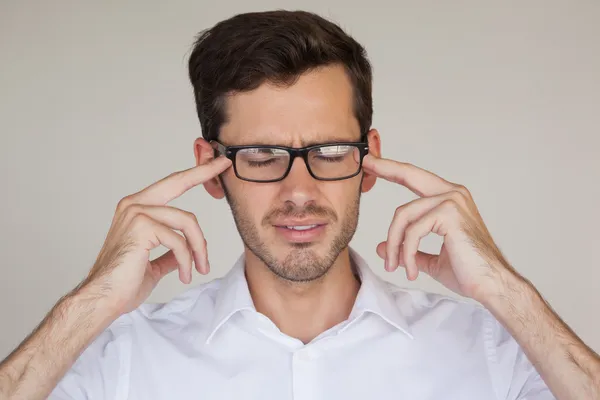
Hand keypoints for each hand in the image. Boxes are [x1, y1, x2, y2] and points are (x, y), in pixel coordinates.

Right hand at [79, 156, 231, 315]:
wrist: (103, 299)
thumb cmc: (123, 283)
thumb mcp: (153, 262)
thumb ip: (169, 251)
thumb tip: (185, 250)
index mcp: (136, 209)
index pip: (171, 185)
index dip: (195, 173)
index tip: (215, 164)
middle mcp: (134, 205)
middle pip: (178, 182)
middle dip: (203, 171)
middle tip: (223, 165)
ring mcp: (136, 213)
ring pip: (186, 221)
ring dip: (199, 248)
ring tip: (200, 268)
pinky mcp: (141, 228)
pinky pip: (179, 242)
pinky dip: (187, 260)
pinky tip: (184, 275)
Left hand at [362, 154, 516, 301]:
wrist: (491, 285)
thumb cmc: (468, 272)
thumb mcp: (430, 259)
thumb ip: (408, 250)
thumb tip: (382, 248)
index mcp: (450, 199)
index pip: (416, 179)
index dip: (393, 170)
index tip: (373, 163)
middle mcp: (452, 194)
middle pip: (409, 175)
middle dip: (385, 167)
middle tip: (366, 164)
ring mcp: (452, 201)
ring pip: (403, 215)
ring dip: (395, 244)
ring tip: (394, 266)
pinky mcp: (449, 214)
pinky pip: (413, 232)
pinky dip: (406, 253)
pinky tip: (410, 270)